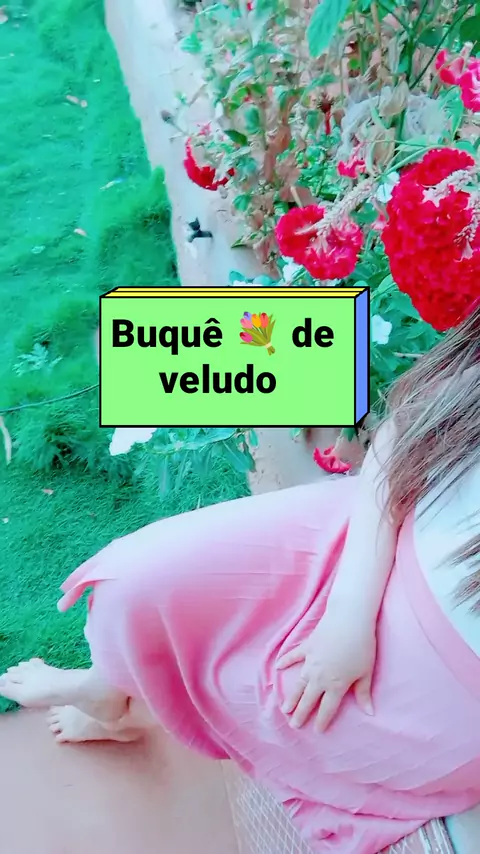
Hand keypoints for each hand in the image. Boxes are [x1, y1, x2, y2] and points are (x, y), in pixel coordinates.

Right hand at [276, 609, 375, 731]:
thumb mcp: (366, 672)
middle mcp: (320, 677)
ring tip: (284, 708)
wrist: (349, 619)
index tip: (317, 731)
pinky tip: (278, 667)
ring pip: (298, 684)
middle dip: (301, 714)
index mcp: (336, 685)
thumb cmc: (362, 646)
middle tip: (293, 725)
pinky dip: (285, 661)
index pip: (327, 709)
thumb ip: (364, 693)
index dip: (322, 721)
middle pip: (308, 700)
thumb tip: (369, 713)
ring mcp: (310, 662)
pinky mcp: (306, 647)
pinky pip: (293, 656)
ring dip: (291, 696)